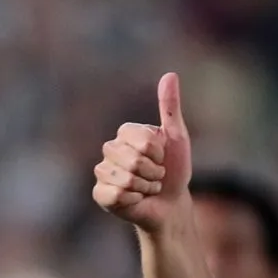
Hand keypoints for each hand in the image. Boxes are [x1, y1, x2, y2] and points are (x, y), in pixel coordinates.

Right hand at [93, 73, 192, 231]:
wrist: (171, 203)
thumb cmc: (175, 169)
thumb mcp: (177, 137)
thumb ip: (170, 107)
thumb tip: (170, 74)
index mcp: (126, 133)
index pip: (140, 139)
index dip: (156, 152)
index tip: (161, 157)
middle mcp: (110, 149)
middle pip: (132, 160)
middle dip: (153, 172)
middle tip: (156, 176)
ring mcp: (103, 172)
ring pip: (124, 178)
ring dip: (146, 187)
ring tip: (148, 187)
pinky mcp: (100, 194)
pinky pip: (115, 194)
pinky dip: (134, 199)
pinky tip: (136, 200)